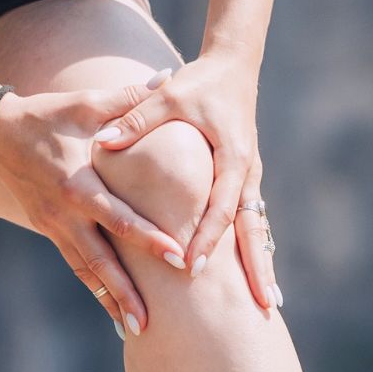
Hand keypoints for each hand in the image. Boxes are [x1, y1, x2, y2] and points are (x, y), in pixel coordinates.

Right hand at [0, 83, 188, 333]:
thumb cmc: (47, 115)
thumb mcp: (86, 105)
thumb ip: (129, 98)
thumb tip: (169, 78)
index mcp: (78, 185)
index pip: (119, 218)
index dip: (148, 239)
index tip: (176, 258)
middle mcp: (64, 214)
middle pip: (100, 262)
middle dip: (126, 294)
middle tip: (150, 323)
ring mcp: (53, 226)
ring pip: (85, 272)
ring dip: (109, 301)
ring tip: (134, 330)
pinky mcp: (47, 230)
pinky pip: (75, 264)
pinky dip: (94, 287)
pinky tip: (112, 308)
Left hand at [95, 51, 275, 308]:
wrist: (233, 65)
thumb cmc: (199, 82)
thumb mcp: (168, 96)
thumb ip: (137, 119)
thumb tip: (102, 142)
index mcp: (233, 156)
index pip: (220, 206)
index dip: (207, 239)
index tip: (193, 268)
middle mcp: (247, 173)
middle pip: (253, 228)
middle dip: (257, 267)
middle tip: (264, 306)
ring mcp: (250, 178)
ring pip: (257, 229)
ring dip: (263, 265)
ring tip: (270, 304)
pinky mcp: (245, 180)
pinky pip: (250, 221)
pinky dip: (254, 249)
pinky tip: (256, 277)